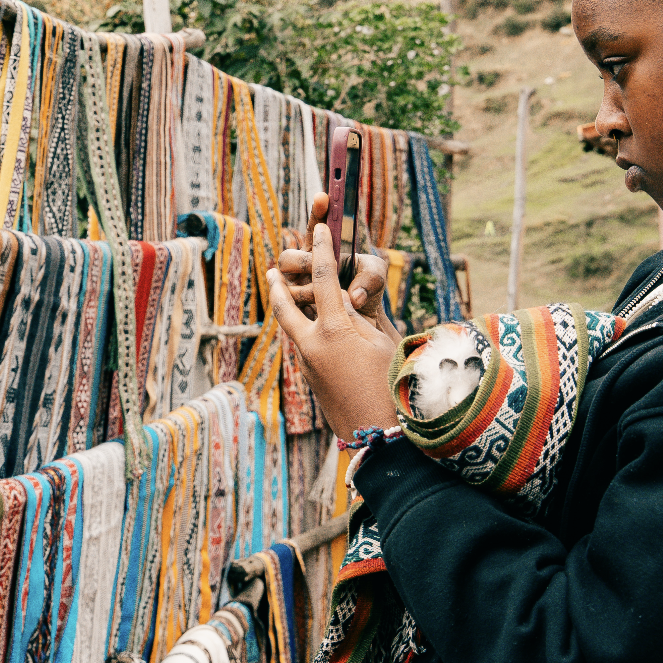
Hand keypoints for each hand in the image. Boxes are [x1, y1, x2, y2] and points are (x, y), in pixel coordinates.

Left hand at [268, 220, 404, 434]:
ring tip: (286, 292)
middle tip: (272, 269)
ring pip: (292, 328)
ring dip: (289, 310)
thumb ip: (357, 317)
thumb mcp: (380, 342)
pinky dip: (305, 332)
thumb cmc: (390, 385)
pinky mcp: (311, 379)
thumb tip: (340, 304)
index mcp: (333, 330)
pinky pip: (304, 346)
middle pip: (285, 306)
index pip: (323, 278)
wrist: (378, 434)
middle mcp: (312, 345)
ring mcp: (307, 364)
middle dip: (279, 285)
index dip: (321, 248)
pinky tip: (314, 330)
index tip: (319, 228)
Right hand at [277, 196, 378, 319]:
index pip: (316, 225)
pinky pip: (291, 307)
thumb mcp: (375, 279)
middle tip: (324, 269)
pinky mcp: (294, 309)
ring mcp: (295, 287)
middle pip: (288, 258)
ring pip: (288, 284)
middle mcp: (304, 265)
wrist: (365, 319)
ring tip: (334, 299)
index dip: (318, 211)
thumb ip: (370, 279)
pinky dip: (310, 308)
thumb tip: (356, 296)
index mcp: (323, 247)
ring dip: (310, 291)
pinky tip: (322, 312)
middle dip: (306, 263)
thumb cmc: (366, 290)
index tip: (324, 197)